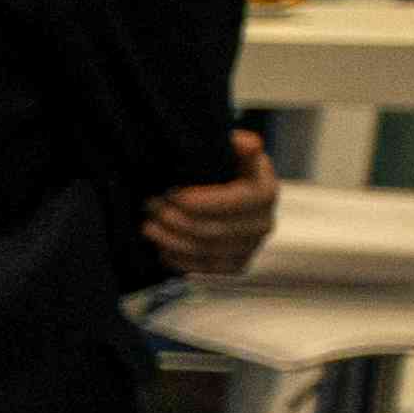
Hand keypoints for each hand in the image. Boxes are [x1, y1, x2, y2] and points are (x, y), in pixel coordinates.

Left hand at [145, 140, 279, 281]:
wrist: (235, 193)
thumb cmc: (230, 169)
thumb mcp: (235, 151)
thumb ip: (240, 146)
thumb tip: (245, 144)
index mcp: (265, 193)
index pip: (232, 203)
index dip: (198, 201)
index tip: (171, 192)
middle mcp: (262, 223)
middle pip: (212, 230)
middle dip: (174, 218)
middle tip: (150, 205)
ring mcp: (250, 248)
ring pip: (203, 251)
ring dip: (170, 239)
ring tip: (148, 224)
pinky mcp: (234, 266)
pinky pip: (202, 268)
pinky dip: (177, 258)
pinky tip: (161, 245)